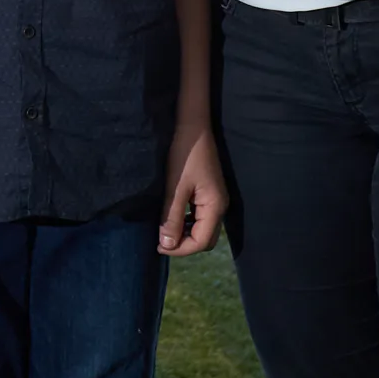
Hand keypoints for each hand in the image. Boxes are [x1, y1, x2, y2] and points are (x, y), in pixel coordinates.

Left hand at [158, 113, 226, 257]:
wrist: (193, 128)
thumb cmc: (184, 156)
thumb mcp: (175, 188)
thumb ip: (171, 218)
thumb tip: (167, 245)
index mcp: (215, 207)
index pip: (201, 242)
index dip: (181, 249)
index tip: (159, 246)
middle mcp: (220, 207)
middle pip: (205, 239)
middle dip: (184, 245)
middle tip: (161, 241)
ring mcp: (216, 201)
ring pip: (203, 229)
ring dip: (185, 235)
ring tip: (164, 232)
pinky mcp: (210, 194)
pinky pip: (200, 218)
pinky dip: (187, 223)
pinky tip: (173, 218)